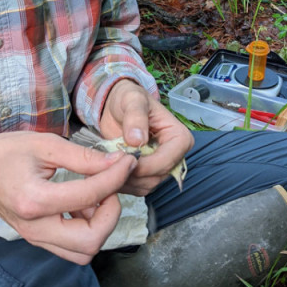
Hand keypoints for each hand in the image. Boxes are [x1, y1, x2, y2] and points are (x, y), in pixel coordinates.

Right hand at [0, 131, 136, 264]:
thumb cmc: (5, 152)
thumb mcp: (45, 144)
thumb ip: (83, 157)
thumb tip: (116, 163)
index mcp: (35, 200)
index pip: (90, 195)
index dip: (116, 177)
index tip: (127, 162)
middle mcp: (35, 228)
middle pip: (91, 241)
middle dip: (111, 214)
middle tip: (110, 188)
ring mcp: (35, 238)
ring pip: (83, 252)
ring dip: (100, 226)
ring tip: (97, 197)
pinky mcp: (38, 239)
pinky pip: (72, 247)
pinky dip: (87, 229)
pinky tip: (84, 203)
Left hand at [100, 79, 193, 195]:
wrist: (118, 106)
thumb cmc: (129, 99)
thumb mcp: (132, 99)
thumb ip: (136, 117)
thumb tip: (138, 140)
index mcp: (179, 137)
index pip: (167, 160)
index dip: (146, 165)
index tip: (123, 158)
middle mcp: (175, 155)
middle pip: (157, 176)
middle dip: (132, 173)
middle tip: (109, 162)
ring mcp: (162, 167)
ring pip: (147, 185)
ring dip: (125, 180)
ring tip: (106, 165)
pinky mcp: (148, 175)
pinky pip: (137, 188)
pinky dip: (122, 183)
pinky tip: (108, 170)